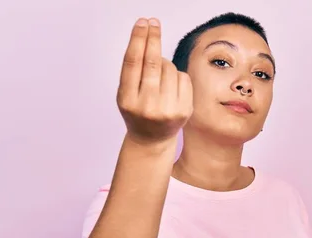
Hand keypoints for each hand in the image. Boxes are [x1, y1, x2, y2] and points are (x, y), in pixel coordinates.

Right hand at [117, 18, 192, 142]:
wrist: (151, 140)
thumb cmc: (137, 111)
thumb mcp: (126, 94)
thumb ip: (133, 71)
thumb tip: (149, 39)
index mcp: (128, 100)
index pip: (133, 63)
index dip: (138, 40)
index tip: (142, 23)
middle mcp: (147, 106)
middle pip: (152, 63)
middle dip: (153, 39)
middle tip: (154, 22)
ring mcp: (168, 110)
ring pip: (169, 68)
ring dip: (164, 63)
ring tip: (158, 77)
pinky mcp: (184, 111)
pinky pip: (183, 78)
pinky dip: (177, 76)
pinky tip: (170, 87)